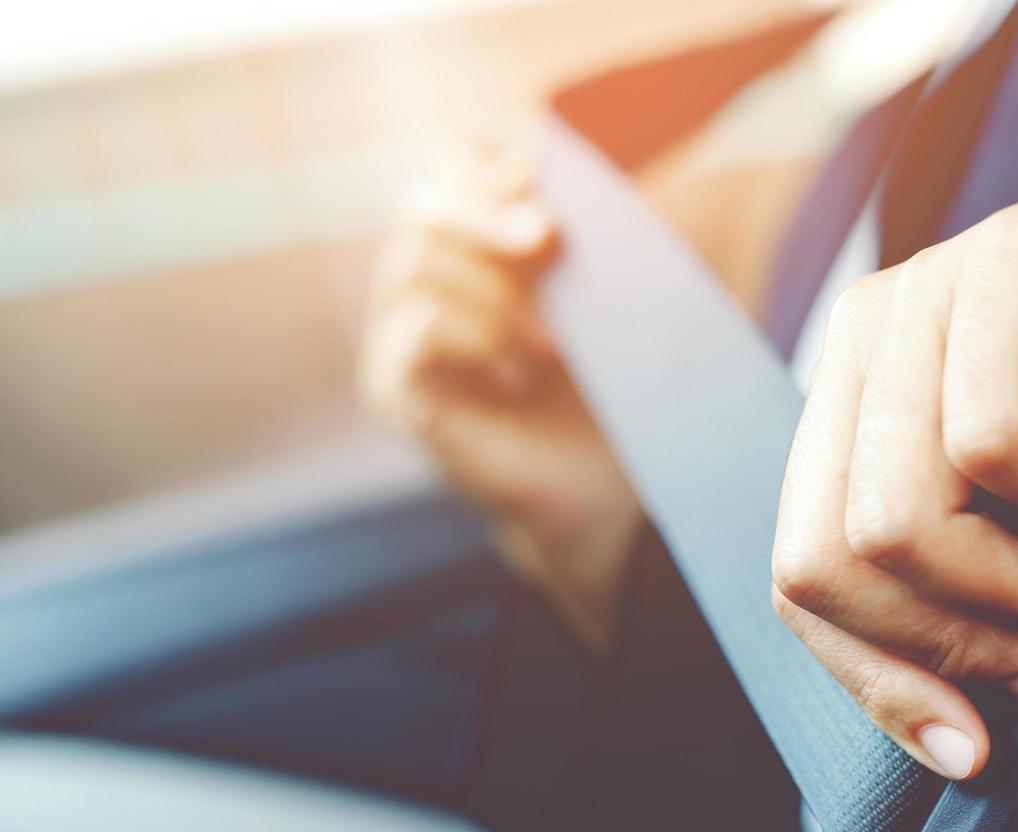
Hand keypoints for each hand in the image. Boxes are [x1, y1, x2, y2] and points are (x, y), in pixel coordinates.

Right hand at [360, 141, 639, 647]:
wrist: (608, 492)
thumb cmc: (613, 388)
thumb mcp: (608, 290)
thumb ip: (580, 223)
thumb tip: (549, 145)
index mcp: (476, 247)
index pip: (451, 165)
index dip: (490, 160)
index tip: (546, 169)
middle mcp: (426, 282)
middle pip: (423, 204)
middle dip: (485, 212)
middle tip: (547, 235)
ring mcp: (400, 335)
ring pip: (416, 263)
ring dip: (494, 295)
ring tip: (551, 347)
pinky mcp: (394, 390)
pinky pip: (415, 329)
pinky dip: (472, 337)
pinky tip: (515, 373)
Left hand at [771, 141, 1017, 779]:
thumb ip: (953, 598)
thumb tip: (946, 733)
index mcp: (845, 407)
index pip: (798, 578)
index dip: (878, 681)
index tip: (969, 742)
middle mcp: (860, 349)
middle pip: (823, 564)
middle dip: (946, 648)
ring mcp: (919, 302)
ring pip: (894, 522)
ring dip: (1014, 587)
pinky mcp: (1002, 272)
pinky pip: (987, 443)